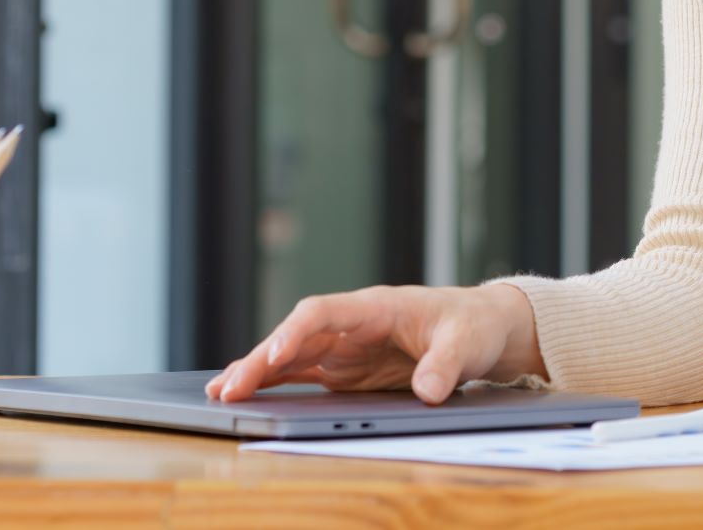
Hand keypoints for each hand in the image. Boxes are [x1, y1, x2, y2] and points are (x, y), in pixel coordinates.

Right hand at [205, 283, 545, 405]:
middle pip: (295, 336)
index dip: (297, 331)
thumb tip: (428, 391)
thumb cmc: (472, 326)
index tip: (277, 352)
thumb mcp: (466, 343)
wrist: (481, 328)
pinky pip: (301, 372)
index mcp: (375, 307)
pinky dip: (273, 382)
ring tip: (221, 394)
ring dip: (257, 372)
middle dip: (260, 359)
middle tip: (228, 388)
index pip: (323, 312)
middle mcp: (352, 324)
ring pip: (291, 355)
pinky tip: (247, 395)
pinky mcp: (346, 368)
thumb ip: (446, 364)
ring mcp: (346, 346)